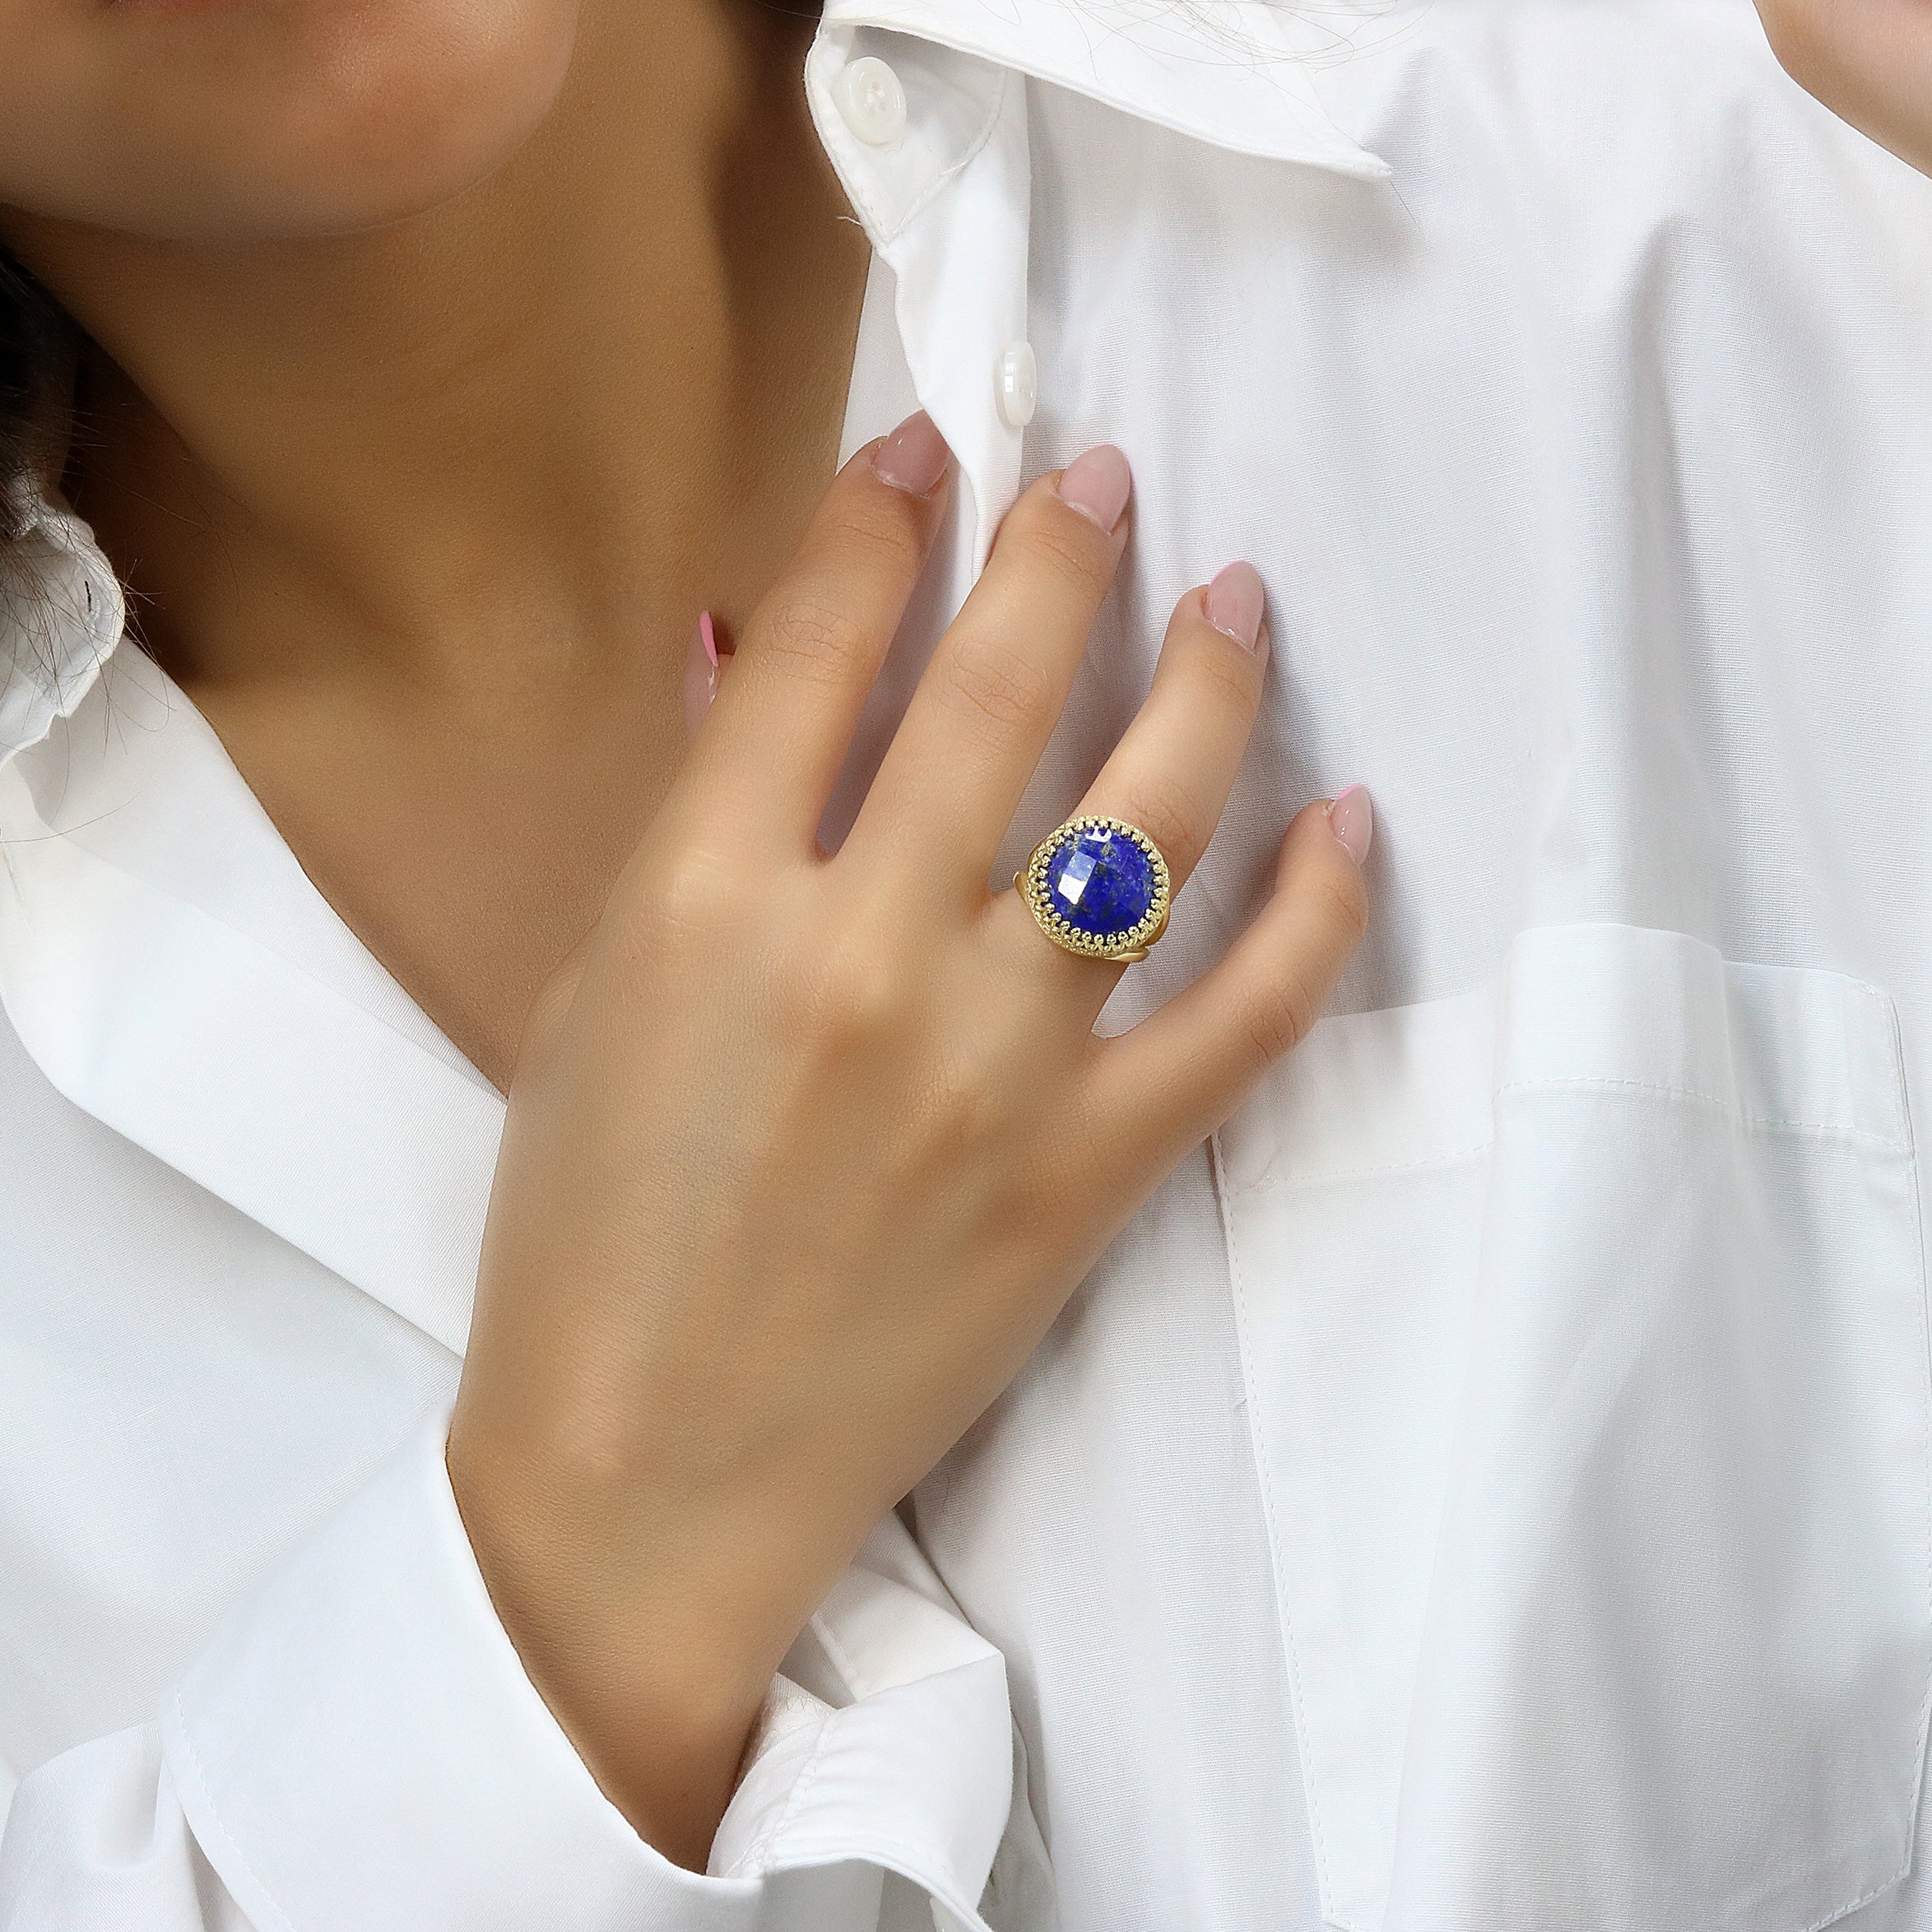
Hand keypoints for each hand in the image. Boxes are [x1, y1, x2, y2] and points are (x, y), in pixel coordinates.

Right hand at [447, 417, 1374, 1867]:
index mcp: (703, 901)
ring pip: (1149, 818)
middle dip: (1065, 548)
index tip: (935, 449)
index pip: (826, 644)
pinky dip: (1315, 908)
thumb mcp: (585, 1002)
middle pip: (1002, 687)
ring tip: (1237, 602)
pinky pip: (1245, 1013)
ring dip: (1209, 680)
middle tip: (1107, 479)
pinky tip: (1346, 821)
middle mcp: (862, 955)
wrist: (645, 1482)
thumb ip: (683, 819)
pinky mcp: (1091, 1172)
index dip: (889, 516)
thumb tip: (758, 650)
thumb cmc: (587, 1242)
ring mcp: (994, 1064)